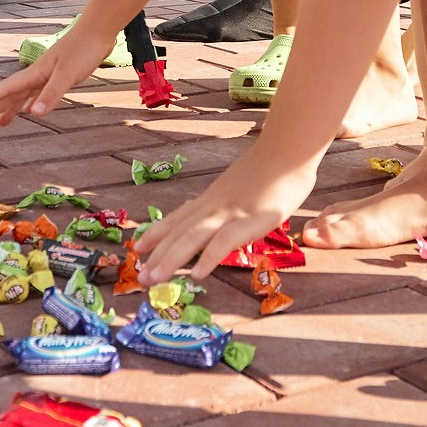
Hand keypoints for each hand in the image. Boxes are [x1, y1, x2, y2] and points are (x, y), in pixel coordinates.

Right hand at [0, 25, 109, 125]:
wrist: (98, 31)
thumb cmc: (83, 50)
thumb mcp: (67, 75)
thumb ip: (51, 94)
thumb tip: (34, 114)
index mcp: (36, 73)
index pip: (8, 88)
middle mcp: (38, 74)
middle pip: (12, 93)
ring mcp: (48, 74)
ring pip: (24, 94)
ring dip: (12, 107)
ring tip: (2, 122)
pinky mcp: (59, 75)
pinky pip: (38, 92)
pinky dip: (32, 102)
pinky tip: (31, 109)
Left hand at [135, 154, 316, 284]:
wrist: (289, 149)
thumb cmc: (272, 169)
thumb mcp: (240, 187)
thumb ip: (227, 202)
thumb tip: (220, 218)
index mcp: (212, 199)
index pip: (178, 218)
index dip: (156, 234)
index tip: (137, 248)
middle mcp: (214, 206)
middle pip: (179, 231)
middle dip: (157, 254)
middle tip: (140, 276)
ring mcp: (231, 212)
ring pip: (193, 236)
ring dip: (171, 258)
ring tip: (153, 278)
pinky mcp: (251, 219)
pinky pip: (225, 240)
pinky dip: (209, 257)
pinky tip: (198, 275)